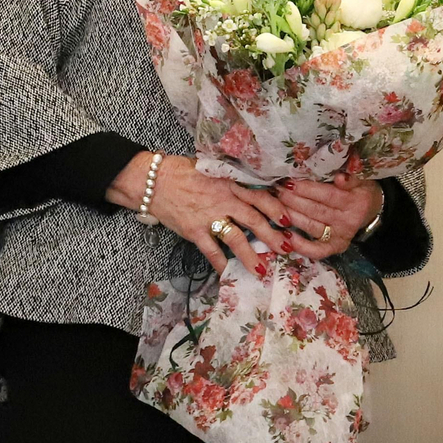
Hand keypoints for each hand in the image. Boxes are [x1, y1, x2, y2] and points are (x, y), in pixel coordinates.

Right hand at [107, 154, 317, 276]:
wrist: (153, 180)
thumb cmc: (183, 171)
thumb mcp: (213, 168)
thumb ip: (232, 178)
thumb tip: (254, 184)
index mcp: (230, 183)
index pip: (260, 196)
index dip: (276, 208)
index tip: (288, 220)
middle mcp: (223, 200)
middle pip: (254, 219)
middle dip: (272, 236)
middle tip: (286, 248)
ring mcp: (208, 216)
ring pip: (235, 238)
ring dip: (250, 255)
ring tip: (262, 269)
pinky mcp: (194, 231)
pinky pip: (211, 250)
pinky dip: (220, 264)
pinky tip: (227, 274)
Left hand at [273, 175, 382, 259]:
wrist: (372, 209)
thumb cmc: (361, 188)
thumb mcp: (361, 178)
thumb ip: (350, 177)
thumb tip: (339, 177)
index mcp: (355, 201)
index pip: (327, 195)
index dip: (306, 189)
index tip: (288, 182)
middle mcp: (348, 221)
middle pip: (316, 210)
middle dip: (293, 200)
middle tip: (276, 191)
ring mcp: (341, 236)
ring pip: (311, 227)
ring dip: (291, 217)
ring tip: (275, 206)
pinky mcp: (335, 247)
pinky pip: (316, 250)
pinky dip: (300, 245)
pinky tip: (286, 236)